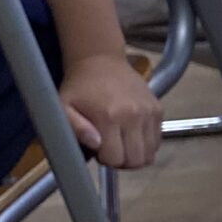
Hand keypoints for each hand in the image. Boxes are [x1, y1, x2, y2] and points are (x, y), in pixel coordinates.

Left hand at [59, 54, 163, 170]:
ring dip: (135, 155)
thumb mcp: (63, 107)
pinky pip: (157, 141)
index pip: (115, 158)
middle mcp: (134, 115)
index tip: (98, 149)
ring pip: (149, 153)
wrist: (101, 61)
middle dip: (121, 161)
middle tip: (110, 148)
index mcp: (109, 116)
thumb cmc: (79, 87)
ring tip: (121, 143)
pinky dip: (146, 145)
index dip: (105, 159)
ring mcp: (149, 112)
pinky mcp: (158, 109)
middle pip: (136, 160)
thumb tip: (96, 144)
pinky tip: (132, 135)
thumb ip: (75, 128)